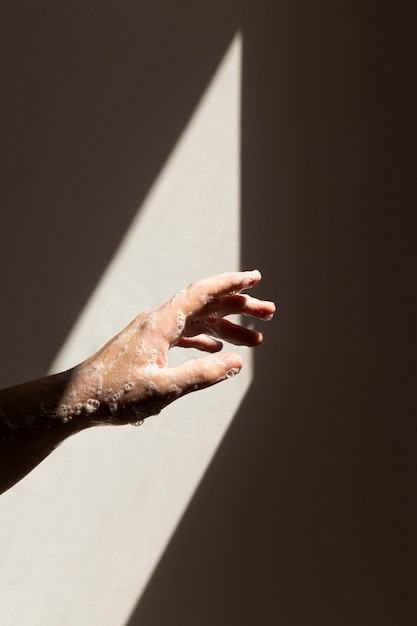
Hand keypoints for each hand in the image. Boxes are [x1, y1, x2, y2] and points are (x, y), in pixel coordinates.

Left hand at [69, 270, 275, 424]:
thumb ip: (201, 375)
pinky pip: (185, 335)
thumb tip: (237, 363)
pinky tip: (219, 349)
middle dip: (239, 307)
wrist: (76, 399)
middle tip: (269, 313)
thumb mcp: (162, 389)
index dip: (231, 283)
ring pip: (198, 321)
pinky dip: (206, 339)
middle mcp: (158, 321)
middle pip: (205, 304)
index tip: (255, 278)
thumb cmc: (114, 395)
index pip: (201, 293)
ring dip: (226, 326)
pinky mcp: (150, 346)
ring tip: (255, 339)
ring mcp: (154, 332)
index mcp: (161, 324)